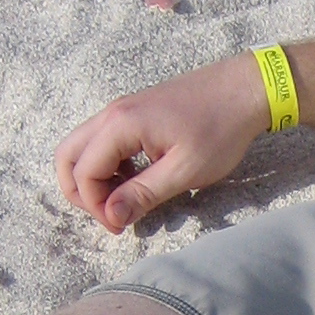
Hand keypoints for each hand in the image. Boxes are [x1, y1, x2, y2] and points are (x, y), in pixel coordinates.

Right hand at [56, 53, 271, 232]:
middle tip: (111, 215)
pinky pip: (103, 141)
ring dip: (93, 178)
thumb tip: (111, 215)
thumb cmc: (221, 128)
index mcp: (120, 125)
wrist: (246, 89)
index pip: (83, 173)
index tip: (122, 225)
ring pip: (83, 147)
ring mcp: (122, 110)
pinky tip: (137, 180)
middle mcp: (112, 113)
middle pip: (68, 156)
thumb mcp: (185, 170)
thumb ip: (144, 194)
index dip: (97, 207)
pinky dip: (108, 165)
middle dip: (80, 192)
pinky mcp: (135, 112)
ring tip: (126, 200)